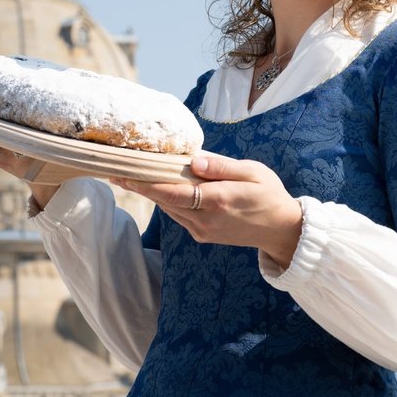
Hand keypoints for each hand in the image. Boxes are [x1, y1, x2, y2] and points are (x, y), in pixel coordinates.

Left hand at [111, 152, 302, 267]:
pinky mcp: (203, 235)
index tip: (124, 173)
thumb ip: (222, 166)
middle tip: (115, 170)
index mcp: (218, 201)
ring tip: (129, 176)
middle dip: (140, 186)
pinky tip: (158, 187)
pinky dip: (166, 201)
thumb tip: (194, 161)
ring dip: (150, 193)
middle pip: (164, 201)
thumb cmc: (269, 194)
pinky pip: (178, 215)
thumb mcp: (253, 172)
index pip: (173, 192)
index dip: (146, 184)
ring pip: (169, 209)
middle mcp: (206, 220)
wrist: (281, 230)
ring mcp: (203, 231)